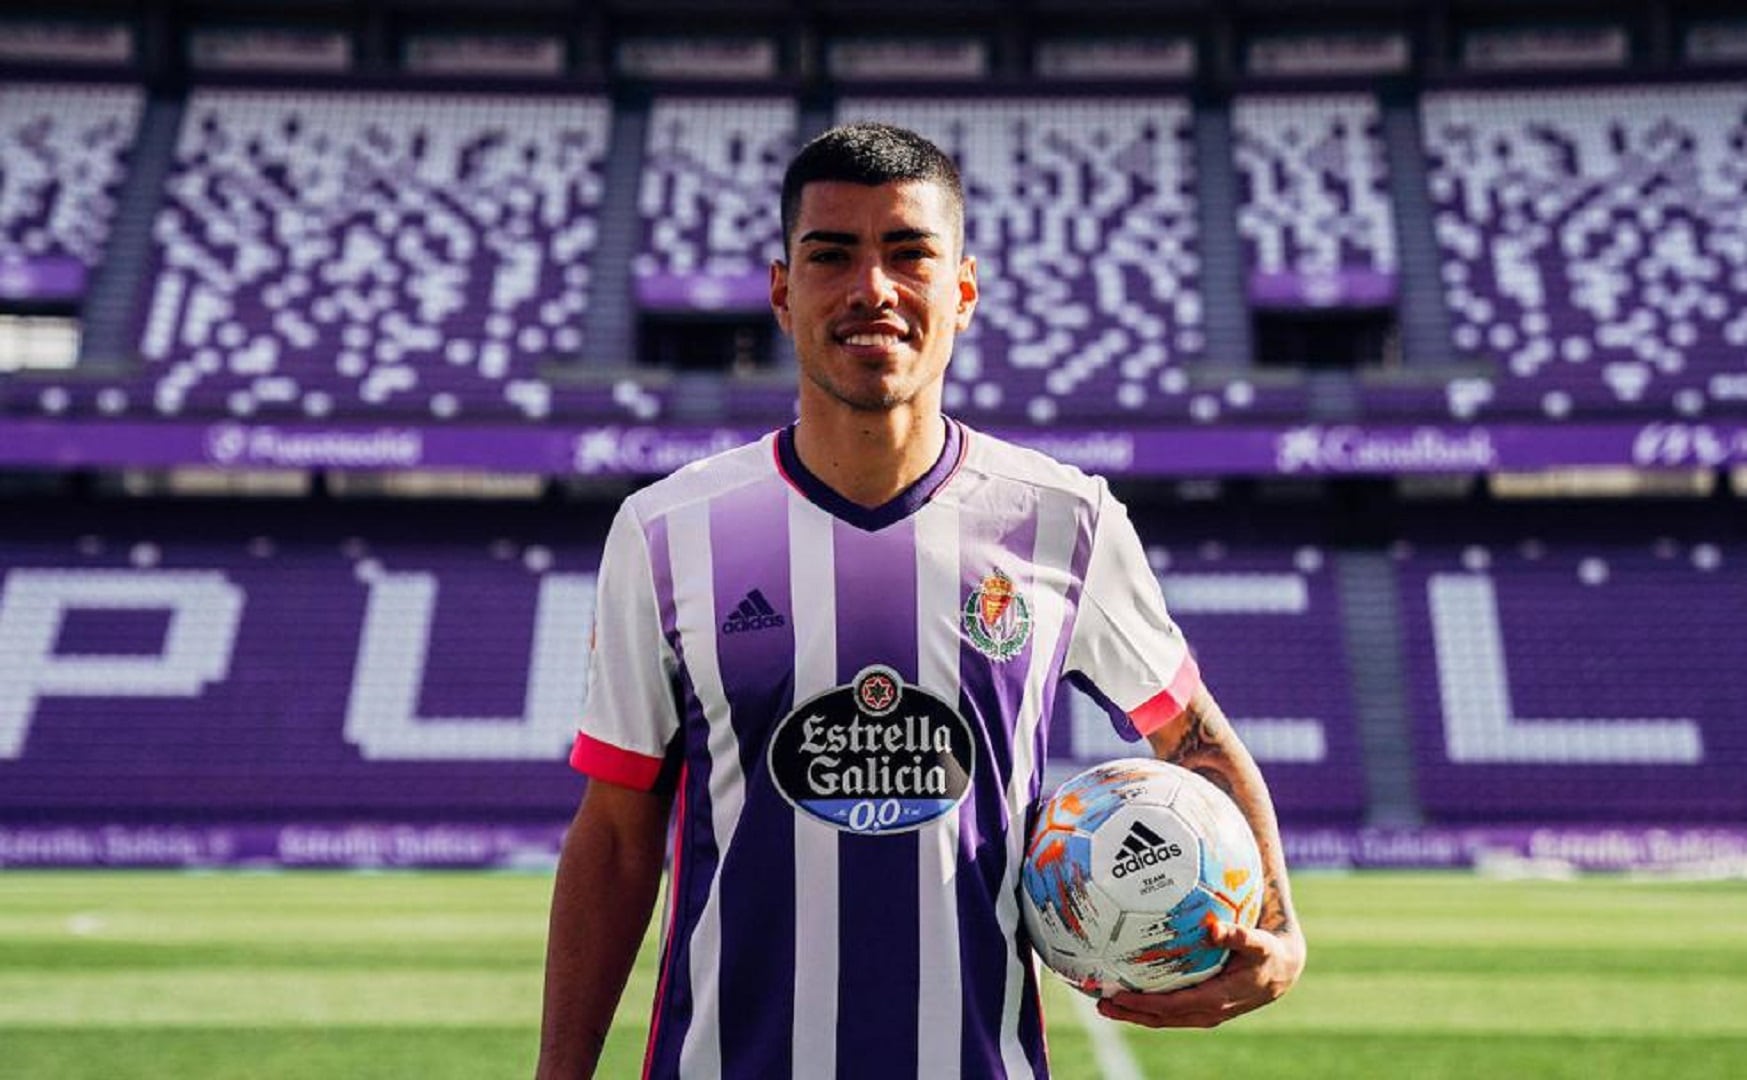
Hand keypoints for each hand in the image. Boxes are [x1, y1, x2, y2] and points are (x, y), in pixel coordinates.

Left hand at [1095, 921, 1304, 1028]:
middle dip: (1129, 1013)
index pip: (1171, 1006)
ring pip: (1163, 1019)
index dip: (1142, 1003)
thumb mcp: (1258, 943)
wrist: (1283, 971)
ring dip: (1134, 1013)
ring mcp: (1204, 1014)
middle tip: (1099, 1002)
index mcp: (1216, 1000)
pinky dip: (1148, 1005)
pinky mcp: (1203, 1008)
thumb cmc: (1268, 953)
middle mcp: (1207, 1012)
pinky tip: (1129, 990)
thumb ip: (1237, 935)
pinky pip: (1170, 1011)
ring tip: (1105, 1002)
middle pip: (1160, 1018)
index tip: (1117, 993)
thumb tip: (1214, 928)